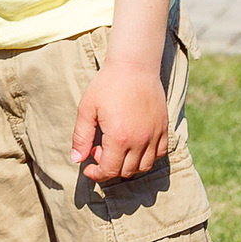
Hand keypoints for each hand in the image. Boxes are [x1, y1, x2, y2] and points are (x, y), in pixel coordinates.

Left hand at [70, 63, 170, 182]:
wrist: (134, 66)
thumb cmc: (107, 85)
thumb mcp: (87, 109)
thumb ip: (81, 136)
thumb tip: (77, 160)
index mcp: (119, 137)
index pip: (109, 171)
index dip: (97, 174)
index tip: (88, 168)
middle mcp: (140, 141)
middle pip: (126, 171)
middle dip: (109, 168)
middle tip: (99, 150)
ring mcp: (154, 136)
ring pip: (144, 166)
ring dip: (128, 166)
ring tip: (116, 149)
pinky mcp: (164, 129)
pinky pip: (159, 154)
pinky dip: (146, 157)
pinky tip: (134, 145)